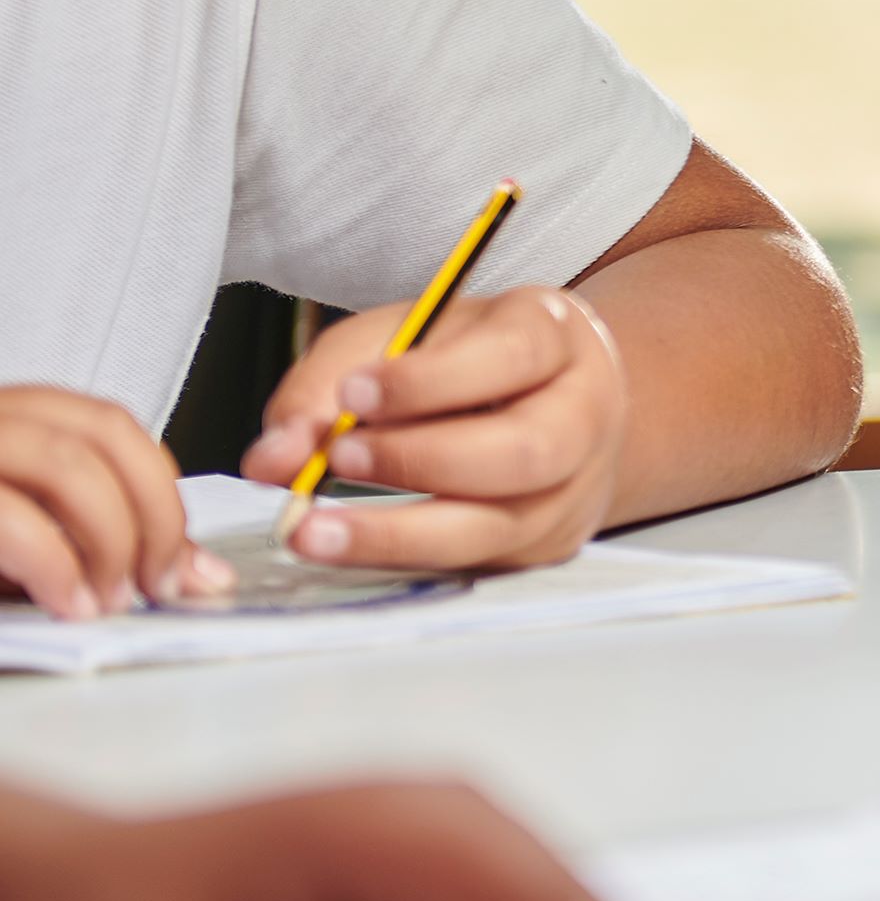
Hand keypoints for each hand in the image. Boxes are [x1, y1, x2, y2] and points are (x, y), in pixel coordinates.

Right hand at [0, 385, 223, 617]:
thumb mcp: (34, 539)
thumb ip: (105, 542)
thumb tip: (198, 573)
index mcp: (16, 420)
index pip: (115, 428)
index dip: (162, 491)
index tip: (185, 559)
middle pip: (105, 435)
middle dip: (155, 514)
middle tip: (164, 583)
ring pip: (68, 466)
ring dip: (111, 541)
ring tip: (113, 599)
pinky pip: (12, 519)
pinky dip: (55, 566)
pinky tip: (69, 602)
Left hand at [243, 289, 628, 571]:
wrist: (555, 399)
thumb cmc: (469, 358)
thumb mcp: (401, 336)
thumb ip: (329, 381)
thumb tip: (273, 457)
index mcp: (557, 339)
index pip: (510, 356)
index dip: (430, 381)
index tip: (354, 392)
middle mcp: (584, 416)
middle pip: (523, 451)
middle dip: (420, 461)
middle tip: (339, 459)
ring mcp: (573, 489)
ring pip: (498, 526)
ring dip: (397, 533)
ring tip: (316, 530)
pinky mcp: (546, 545)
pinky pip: (473, 563)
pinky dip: (402, 559)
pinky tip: (350, 548)